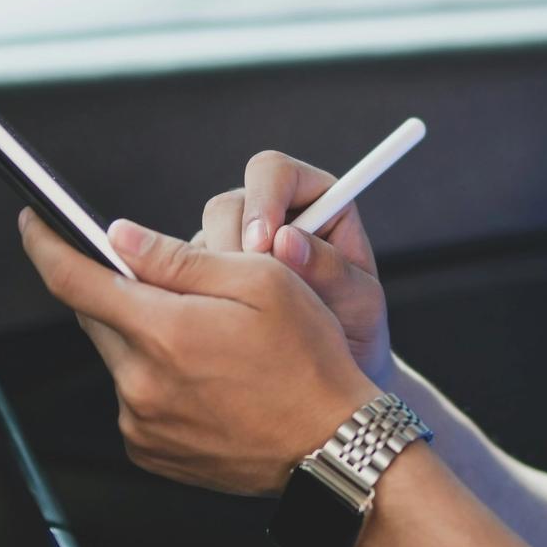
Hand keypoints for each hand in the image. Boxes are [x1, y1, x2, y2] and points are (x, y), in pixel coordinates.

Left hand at [21, 209, 378, 496]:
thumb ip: (179, 258)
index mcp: (165, 333)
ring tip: (208, 343)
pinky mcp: (150, 450)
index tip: (33, 223)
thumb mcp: (260, 282)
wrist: (331, 444)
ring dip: (144, 337)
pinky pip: (134, 397)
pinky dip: (155, 377)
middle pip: (97, 316)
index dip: (46, 244)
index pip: (75, 280)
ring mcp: (142, 423)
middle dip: (120, 291)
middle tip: (174, 289)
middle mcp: (141, 383)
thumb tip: (119, 238)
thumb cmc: (308, 360)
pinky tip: (205, 378)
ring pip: (119, 356)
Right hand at [192, 150, 393, 386]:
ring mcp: (234, 245)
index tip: (263, 242)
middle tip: (245, 287)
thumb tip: (288, 241)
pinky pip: (187, 277)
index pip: (275, 172)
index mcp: (313, 200)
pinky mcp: (210, 277)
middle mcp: (269, 214)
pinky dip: (201, 297)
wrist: (332, 374)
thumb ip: (330, 269)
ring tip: (244, 316)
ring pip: (202, 241)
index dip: (264, 199)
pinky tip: (223, 326)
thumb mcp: (358, 301)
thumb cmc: (356, 327)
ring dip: (216, 277)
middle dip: (231, 245)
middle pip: (227, 204)